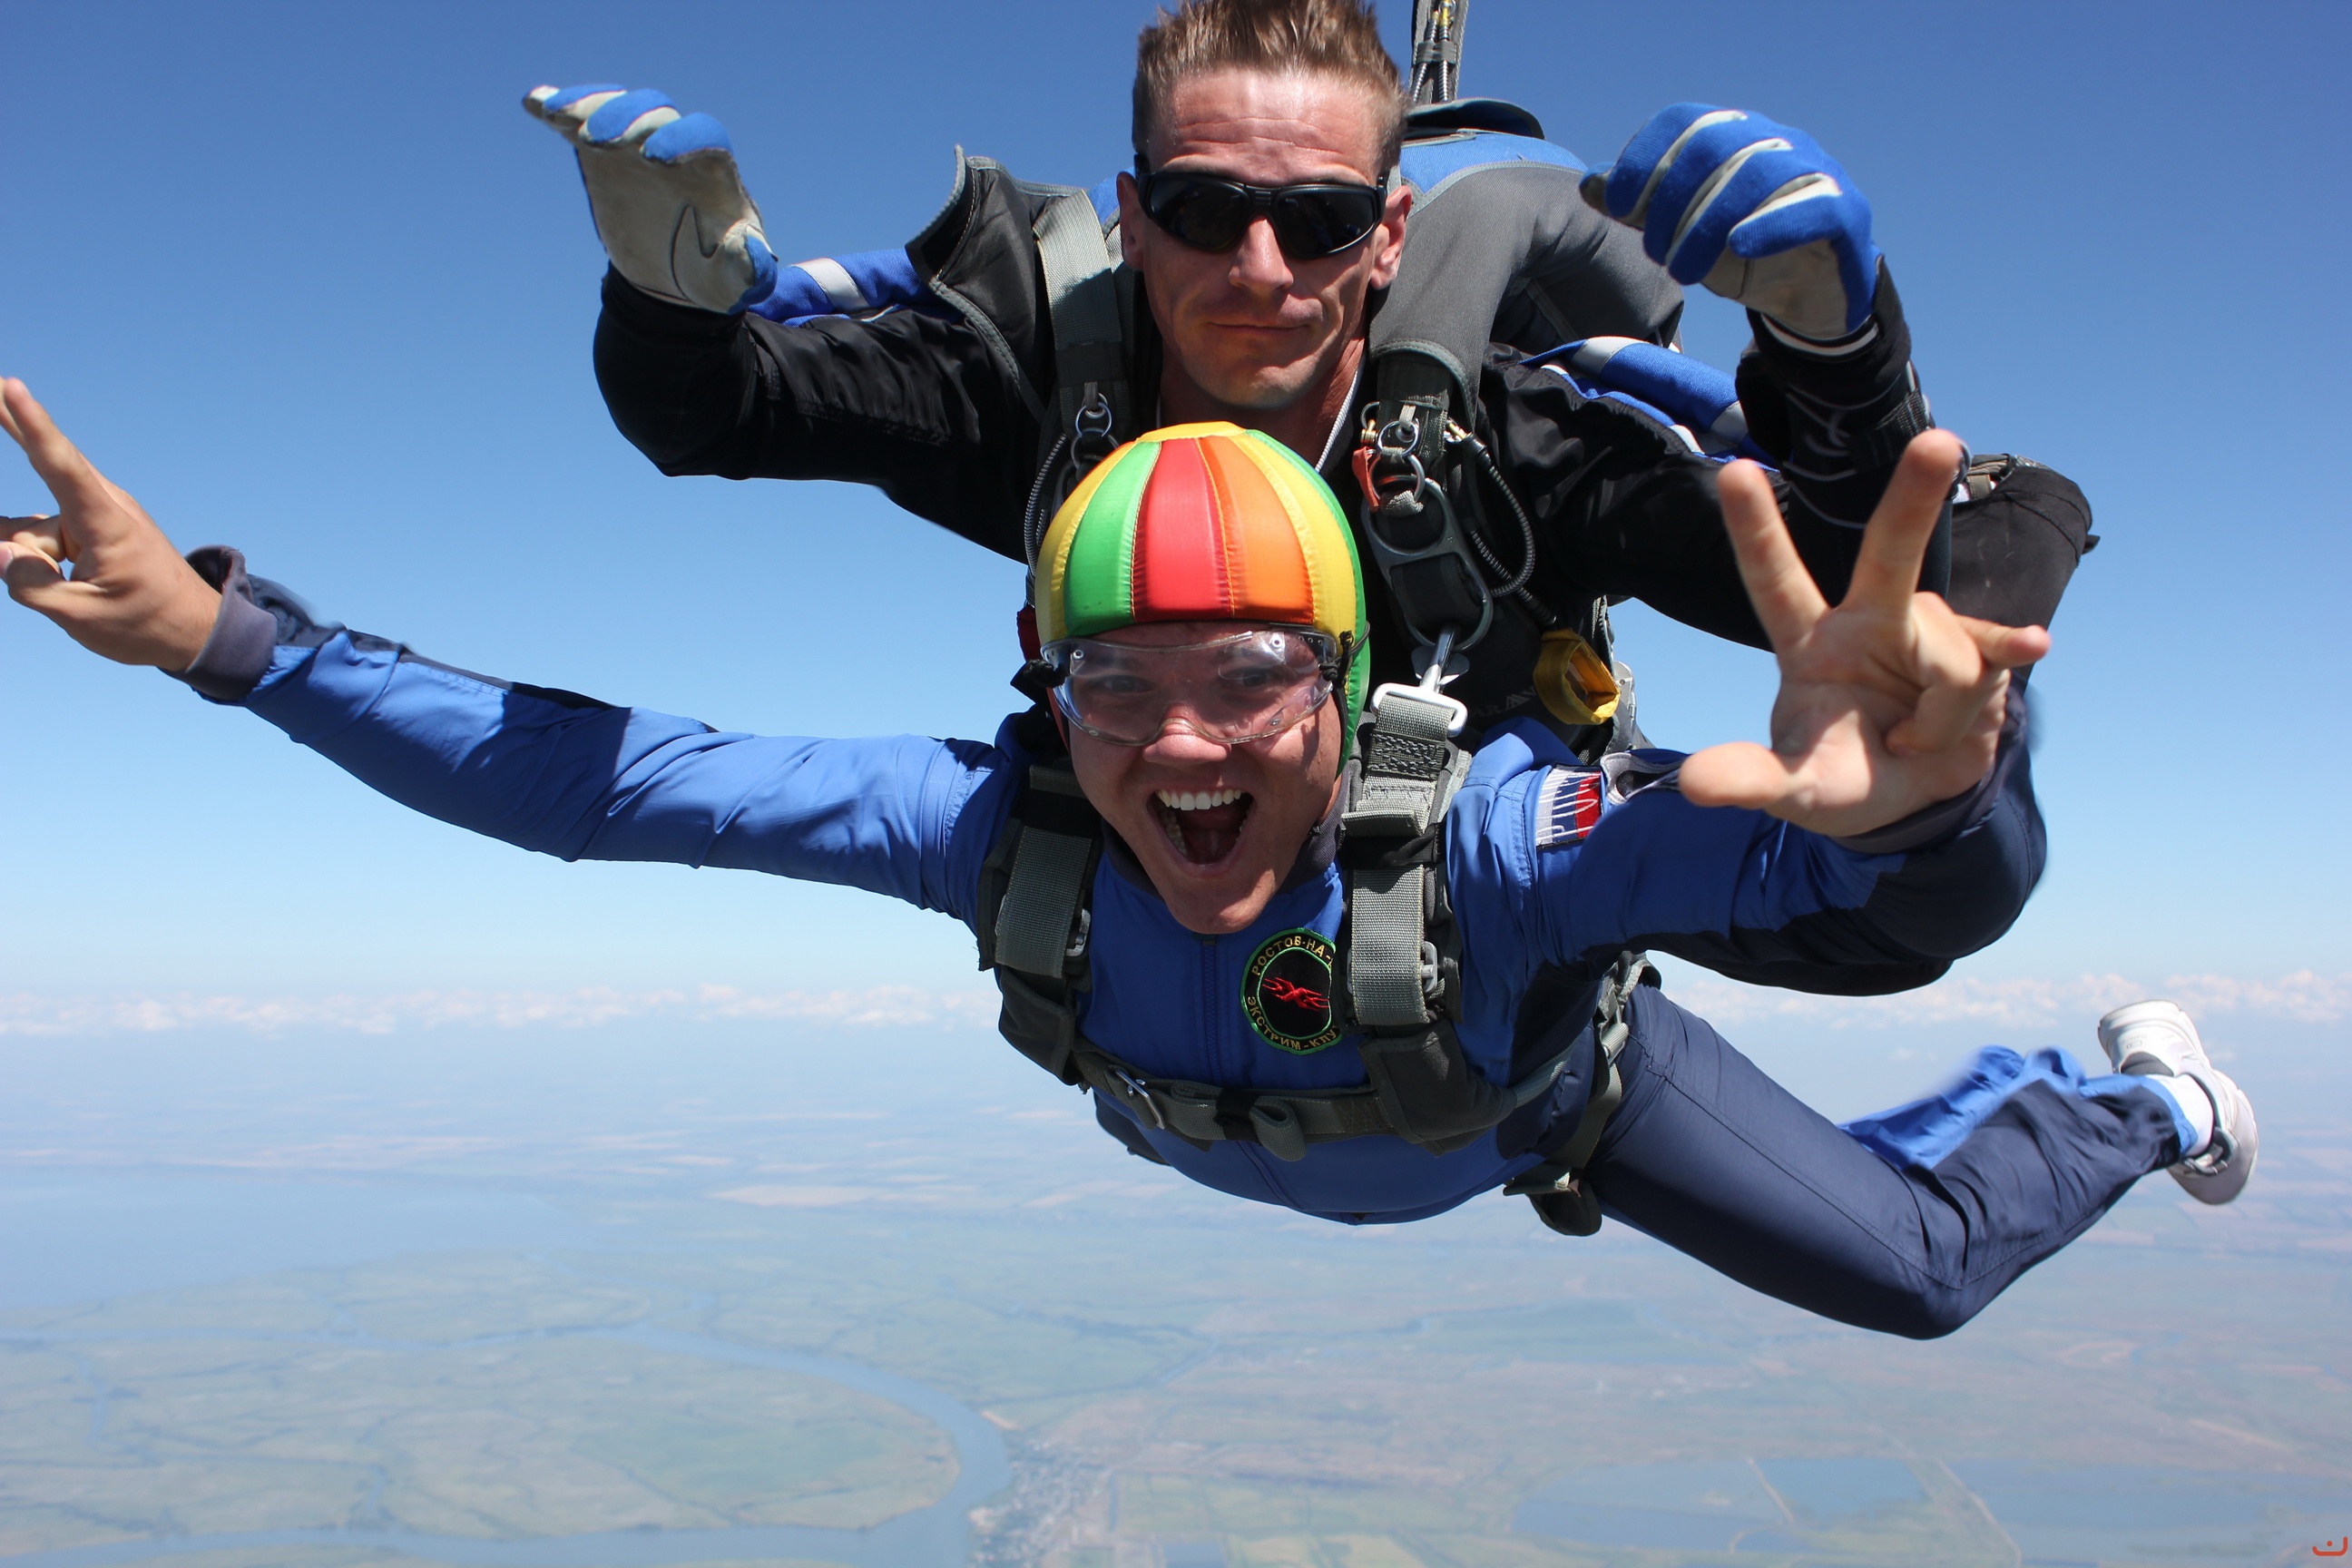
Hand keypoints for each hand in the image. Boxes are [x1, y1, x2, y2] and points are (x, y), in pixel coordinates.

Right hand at [0, 379, 220, 670]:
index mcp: (107, 523)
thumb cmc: (145, 624)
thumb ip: (30, 586)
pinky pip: (37, 539)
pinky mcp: (81, 531)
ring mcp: (90, 517)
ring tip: (92, 589)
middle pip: (44, 466)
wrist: (194, 631)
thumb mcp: (83, 617)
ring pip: (32, 533)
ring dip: (34, 561)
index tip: (12, 386)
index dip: (32, 425)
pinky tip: (36, 560)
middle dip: (12, 422)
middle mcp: (100, 508)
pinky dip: (30, 555)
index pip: (60, 466)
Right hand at [524, 84, 776, 314]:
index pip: (703, 136)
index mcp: (714, 172)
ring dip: (592, 107)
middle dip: (630, 120)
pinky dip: (559, 108)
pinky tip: (535, 103)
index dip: (682, 140)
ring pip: (618, 109)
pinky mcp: (603, 155)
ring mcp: (637, 147)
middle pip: (656, 115)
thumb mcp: (733, 279)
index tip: (656, 159)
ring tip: (562, 118)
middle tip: (602, 140)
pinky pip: (581, 123)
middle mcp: (675, 148)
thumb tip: (752, 257)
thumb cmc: (714, 271)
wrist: (676, 276)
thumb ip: (746, 268)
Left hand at [1583, 104, 1878, 339]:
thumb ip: (1643, 208)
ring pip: (1757, 173)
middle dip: (1670, 199)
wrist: (1810, 298)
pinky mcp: (1845, 213)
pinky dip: (1770, 224)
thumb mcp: (1684, 234)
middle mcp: (1777, 142)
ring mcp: (1817, 172)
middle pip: (1715, 144)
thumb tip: (1593, 183)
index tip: (1616, 205)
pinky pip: (1812, 206)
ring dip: (1707, 223)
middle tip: (1655, 252)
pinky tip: (1738, 247)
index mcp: (1736, 137)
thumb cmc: (1744, 257)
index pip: (1685, 120)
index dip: (1645, 157)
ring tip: (1682, 269)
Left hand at [1679, 431, 2049, 837]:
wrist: (1910, 801)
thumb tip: (1691, 783)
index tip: (1734, 470)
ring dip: (1938, 723)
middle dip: (1914, 498)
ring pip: (1950, 661)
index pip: (1775, 580)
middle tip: (1937, 443)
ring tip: (1913, 744)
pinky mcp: (1979, 652)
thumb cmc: (1840, 780)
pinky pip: (1996, 652)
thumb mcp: (1794, 791)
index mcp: (1811, 643)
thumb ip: (1751, 780)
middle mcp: (1871, 619)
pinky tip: (2032, 646)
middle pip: (1891, 554)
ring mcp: (1928, 630)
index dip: (1756, 529)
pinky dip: (2012, 648)